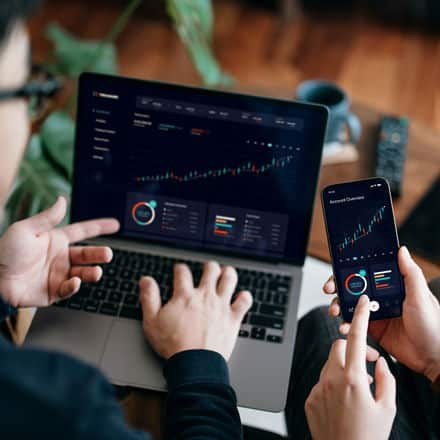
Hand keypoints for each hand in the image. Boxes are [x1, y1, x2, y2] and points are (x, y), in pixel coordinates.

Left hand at [0, 196, 119, 307]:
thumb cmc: (5, 253)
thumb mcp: (25, 230)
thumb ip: (47, 217)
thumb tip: (62, 200)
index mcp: (55, 240)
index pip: (82, 231)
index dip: (99, 227)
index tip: (115, 224)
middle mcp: (60, 257)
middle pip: (87, 254)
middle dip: (100, 254)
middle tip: (107, 254)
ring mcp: (58, 274)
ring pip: (83, 273)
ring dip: (92, 272)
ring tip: (96, 272)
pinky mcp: (54, 291)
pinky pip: (69, 289)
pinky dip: (74, 286)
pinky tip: (73, 282)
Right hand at [139, 261, 252, 359]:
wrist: (195, 364)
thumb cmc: (173, 345)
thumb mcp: (152, 321)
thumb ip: (149, 298)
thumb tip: (145, 280)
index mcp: (185, 296)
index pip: (183, 272)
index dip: (180, 268)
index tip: (179, 269)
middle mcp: (205, 296)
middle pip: (211, 270)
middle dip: (209, 267)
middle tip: (208, 268)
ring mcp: (221, 306)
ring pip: (229, 280)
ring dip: (228, 274)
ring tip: (226, 273)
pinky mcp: (232, 318)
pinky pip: (244, 302)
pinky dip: (244, 297)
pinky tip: (242, 296)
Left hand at [305, 295, 395, 439]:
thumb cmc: (369, 437)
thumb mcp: (387, 408)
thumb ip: (386, 379)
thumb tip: (381, 363)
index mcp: (353, 378)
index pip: (356, 338)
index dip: (360, 317)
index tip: (361, 303)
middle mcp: (331, 379)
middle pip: (338, 346)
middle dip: (352, 348)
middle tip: (366, 362)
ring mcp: (318, 388)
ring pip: (329, 363)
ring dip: (343, 367)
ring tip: (357, 388)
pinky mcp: (310, 398)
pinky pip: (321, 381)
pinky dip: (332, 384)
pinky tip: (343, 401)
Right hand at [325, 246, 439, 381]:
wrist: (433, 358)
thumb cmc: (433, 326)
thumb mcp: (421, 296)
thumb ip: (410, 273)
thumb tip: (402, 250)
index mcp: (392, 286)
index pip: (367, 273)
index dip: (350, 270)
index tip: (338, 271)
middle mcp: (382, 297)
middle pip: (354, 287)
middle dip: (338, 287)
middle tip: (330, 289)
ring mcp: (376, 313)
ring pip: (350, 305)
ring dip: (339, 306)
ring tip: (335, 311)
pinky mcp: (373, 329)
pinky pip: (354, 323)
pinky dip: (346, 324)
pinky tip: (345, 327)